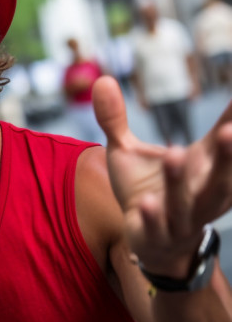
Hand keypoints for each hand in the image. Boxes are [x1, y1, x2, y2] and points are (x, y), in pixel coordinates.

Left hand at [92, 76, 231, 276]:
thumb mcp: (126, 150)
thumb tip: (102, 79)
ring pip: (186, 201)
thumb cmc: (145, 189)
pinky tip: (146, 202)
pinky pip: (157, 226)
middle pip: (219, 175)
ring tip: (174, 153)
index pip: (220, 141)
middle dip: (228, 155)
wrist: (150, 243)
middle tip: (230, 131)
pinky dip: (153, 216)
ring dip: (180, 181)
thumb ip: (115, 118)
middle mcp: (198, 191)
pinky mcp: (157, 235)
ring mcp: (180, 216)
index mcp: (200, 166)